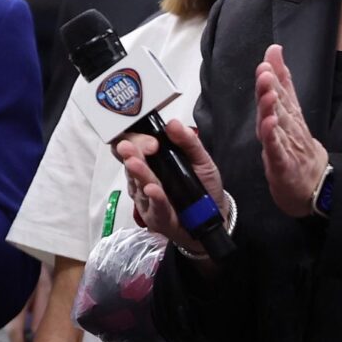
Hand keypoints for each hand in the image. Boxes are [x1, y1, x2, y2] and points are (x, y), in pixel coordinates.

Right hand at [114, 119, 225, 260]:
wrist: (212, 218)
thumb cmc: (202, 187)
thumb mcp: (201, 161)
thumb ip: (189, 142)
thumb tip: (173, 123)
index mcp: (152, 159)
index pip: (133, 143)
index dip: (135, 139)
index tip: (151, 141)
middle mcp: (143, 176)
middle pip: (129, 161)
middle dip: (129, 153)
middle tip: (130, 148)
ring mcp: (146, 197)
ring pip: (138, 184)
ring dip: (138, 174)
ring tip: (134, 164)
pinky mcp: (155, 217)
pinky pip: (153, 206)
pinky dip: (154, 198)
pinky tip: (153, 190)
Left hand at [254, 44, 327, 217]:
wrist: (315, 186)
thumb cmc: (298, 148)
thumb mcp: (290, 117)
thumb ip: (285, 87)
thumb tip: (276, 57)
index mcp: (289, 117)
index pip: (284, 91)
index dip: (277, 72)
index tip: (272, 53)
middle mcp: (289, 128)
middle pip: (280, 105)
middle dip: (272, 86)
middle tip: (265, 69)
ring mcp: (288, 146)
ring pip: (278, 124)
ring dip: (271, 107)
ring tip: (268, 91)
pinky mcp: (284, 164)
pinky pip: (277, 149)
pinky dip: (273, 137)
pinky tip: (270, 124)